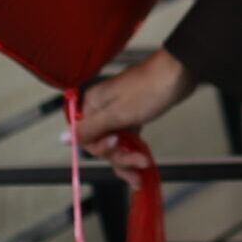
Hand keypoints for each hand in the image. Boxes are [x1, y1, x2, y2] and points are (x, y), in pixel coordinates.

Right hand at [66, 50, 196, 159]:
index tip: (118, 146)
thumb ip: (89, 129)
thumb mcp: (117, 113)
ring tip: (143, 169)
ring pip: (116, 144)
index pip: (86, 139)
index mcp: (92, 105)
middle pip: (102, 144)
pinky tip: (143, 161)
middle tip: (138, 163)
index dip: (102, 149)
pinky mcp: (133, 115)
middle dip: (120, 157)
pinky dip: (135, 151)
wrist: (179, 73)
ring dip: (128, 159)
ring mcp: (118, 113)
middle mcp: (102, 109)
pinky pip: (128, 139)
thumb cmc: (150, 88)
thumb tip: (62, 138)